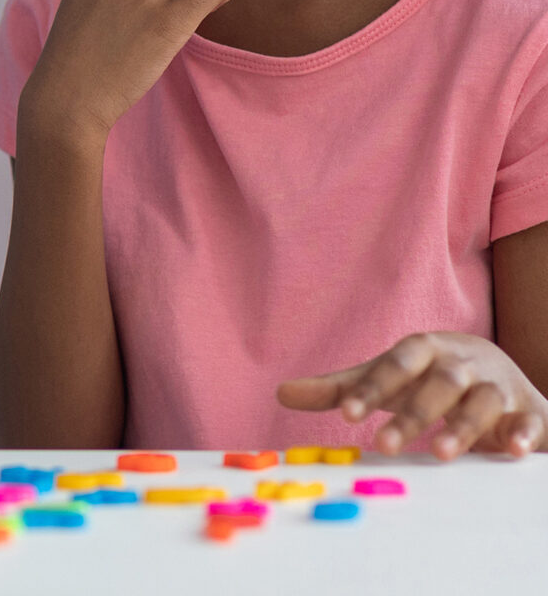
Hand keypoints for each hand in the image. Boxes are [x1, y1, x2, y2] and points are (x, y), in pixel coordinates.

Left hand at [278, 332, 547, 458]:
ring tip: (439, 453)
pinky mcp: (527, 410)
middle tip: (383, 445)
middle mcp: (460, 362)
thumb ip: (341, 388)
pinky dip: (524, 433)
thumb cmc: (430, 379)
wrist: (501, 377)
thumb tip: (281, 393)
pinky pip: (530, 420)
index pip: (394, 363)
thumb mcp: (388, 380)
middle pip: (436, 383)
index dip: (372, 386)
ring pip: (481, 401)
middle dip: (412, 413)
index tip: (347, 414)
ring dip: (462, 425)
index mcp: (423, 350)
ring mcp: (497, 384)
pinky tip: (513, 450)